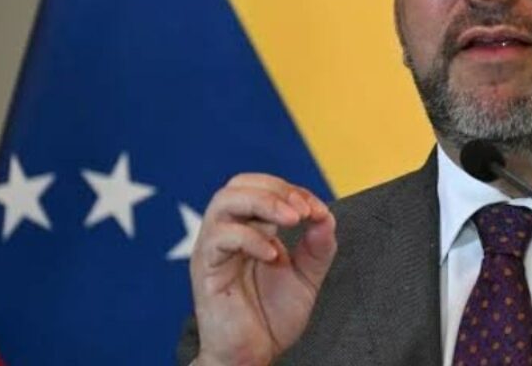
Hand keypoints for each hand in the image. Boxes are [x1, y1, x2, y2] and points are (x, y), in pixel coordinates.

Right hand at [189, 173, 336, 365]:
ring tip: (293, 220)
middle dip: (277, 189)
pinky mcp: (206, 269)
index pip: (265, 187)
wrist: (253, 356)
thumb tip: (326, 216)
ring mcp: (214, 248)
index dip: (294, 191)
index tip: (319, 212)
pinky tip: (274, 256)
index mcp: (251, 228)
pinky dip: (252, 238)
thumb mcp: (307, 277)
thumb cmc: (272, 317)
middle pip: (240, 183)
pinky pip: (221, 237)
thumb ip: (319, 247)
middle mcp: (228, 232)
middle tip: (303, 212)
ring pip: (224, 200)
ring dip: (264, 202)